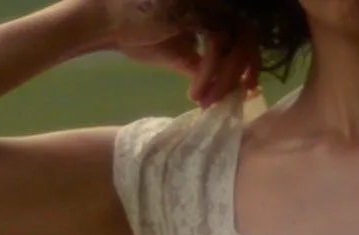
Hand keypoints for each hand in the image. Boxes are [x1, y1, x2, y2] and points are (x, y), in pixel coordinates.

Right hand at [80, 0, 260, 104]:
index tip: (248, 87)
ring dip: (224, 77)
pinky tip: (194, 93)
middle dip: (245, 69)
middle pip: (247, 33)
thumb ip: (202, 63)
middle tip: (240, 97)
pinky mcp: (193, 5)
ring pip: (234, 40)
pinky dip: (209, 73)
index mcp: (208, 7)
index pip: (244, 28)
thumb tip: (226, 85)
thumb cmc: (138, 33)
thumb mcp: (179, 53)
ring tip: (205, 101)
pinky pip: (216, 43)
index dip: (252, 58)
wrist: (107, 21)